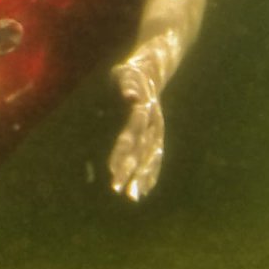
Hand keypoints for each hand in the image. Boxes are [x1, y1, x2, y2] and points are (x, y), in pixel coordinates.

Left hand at [108, 61, 164, 201]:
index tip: (112, 169)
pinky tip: (145, 189)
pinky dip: (151, 173)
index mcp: (143, 111)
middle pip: (141, 151)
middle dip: (130, 171)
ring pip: (151, 158)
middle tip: (118, 190)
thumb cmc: (131, 73)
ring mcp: (157, 131)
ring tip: (134, 197)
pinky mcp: (157, 136)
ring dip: (142, 177)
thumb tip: (130, 95)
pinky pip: (155, 157)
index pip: (131, 135)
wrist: (153, 72)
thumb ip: (127, 83)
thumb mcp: (125, 73)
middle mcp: (153, 124)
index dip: (122, 152)